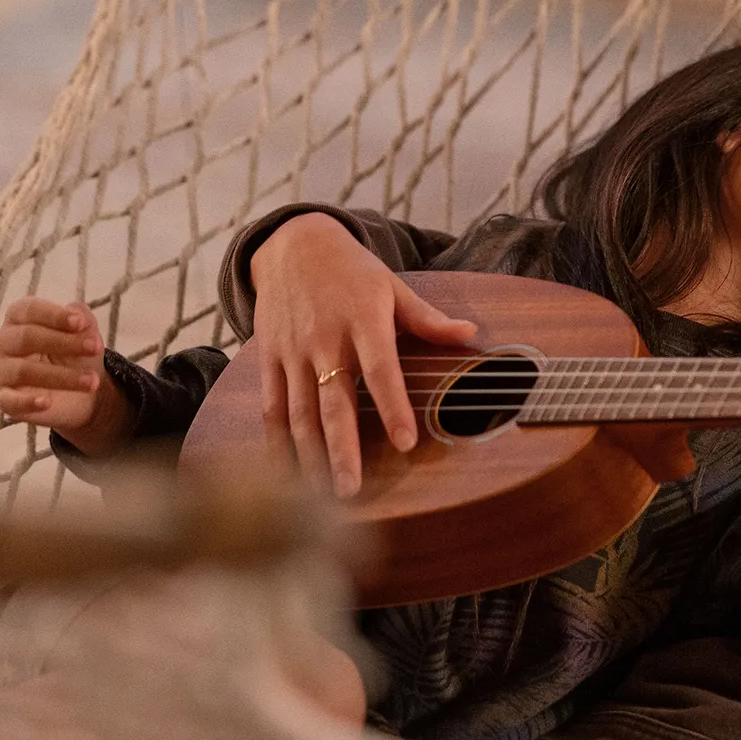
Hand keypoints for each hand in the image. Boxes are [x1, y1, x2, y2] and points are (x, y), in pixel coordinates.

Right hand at [0, 297, 130, 456]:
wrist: (83, 393)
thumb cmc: (76, 354)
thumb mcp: (85, 333)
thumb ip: (82, 318)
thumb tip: (78, 315)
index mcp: (19, 318)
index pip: (29, 310)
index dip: (55, 315)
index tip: (81, 323)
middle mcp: (4, 342)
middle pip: (26, 337)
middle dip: (64, 342)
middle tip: (95, 349)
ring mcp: (1, 371)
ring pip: (24, 370)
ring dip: (62, 376)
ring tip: (92, 381)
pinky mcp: (5, 399)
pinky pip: (9, 400)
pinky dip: (27, 401)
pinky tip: (47, 402)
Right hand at [249, 213, 476, 496]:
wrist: (294, 245)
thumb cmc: (352, 272)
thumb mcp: (393, 288)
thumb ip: (428, 319)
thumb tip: (470, 334)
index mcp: (362, 320)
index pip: (381, 370)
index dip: (393, 407)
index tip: (406, 442)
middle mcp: (325, 339)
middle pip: (333, 402)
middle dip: (341, 450)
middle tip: (350, 491)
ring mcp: (293, 351)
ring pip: (298, 412)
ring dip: (309, 456)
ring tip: (321, 494)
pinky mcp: (270, 358)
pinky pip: (271, 406)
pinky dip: (275, 442)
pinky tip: (283, 473)